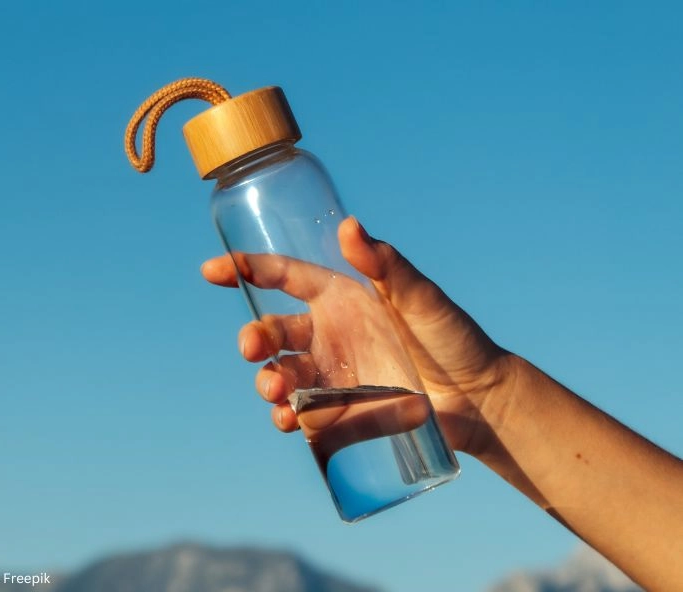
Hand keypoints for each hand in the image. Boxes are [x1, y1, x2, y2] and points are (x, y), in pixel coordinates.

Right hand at [201, 216, 511, 453]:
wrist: (479, 400)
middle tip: (251, 349)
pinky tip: (287, 420)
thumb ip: (388, 265)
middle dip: (255, 338)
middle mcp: (330, 334)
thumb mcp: (421, 298)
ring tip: (275, 392)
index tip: (213, 271)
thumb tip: (349, 225)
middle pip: (275, 332)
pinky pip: (302, 414)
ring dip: (268, 382)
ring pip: (282, 375)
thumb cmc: (454, 338)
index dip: (248, 271)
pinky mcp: (340, 412)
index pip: (285, 278)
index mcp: (343, 298)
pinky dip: (287, 417)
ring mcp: (333, 375)